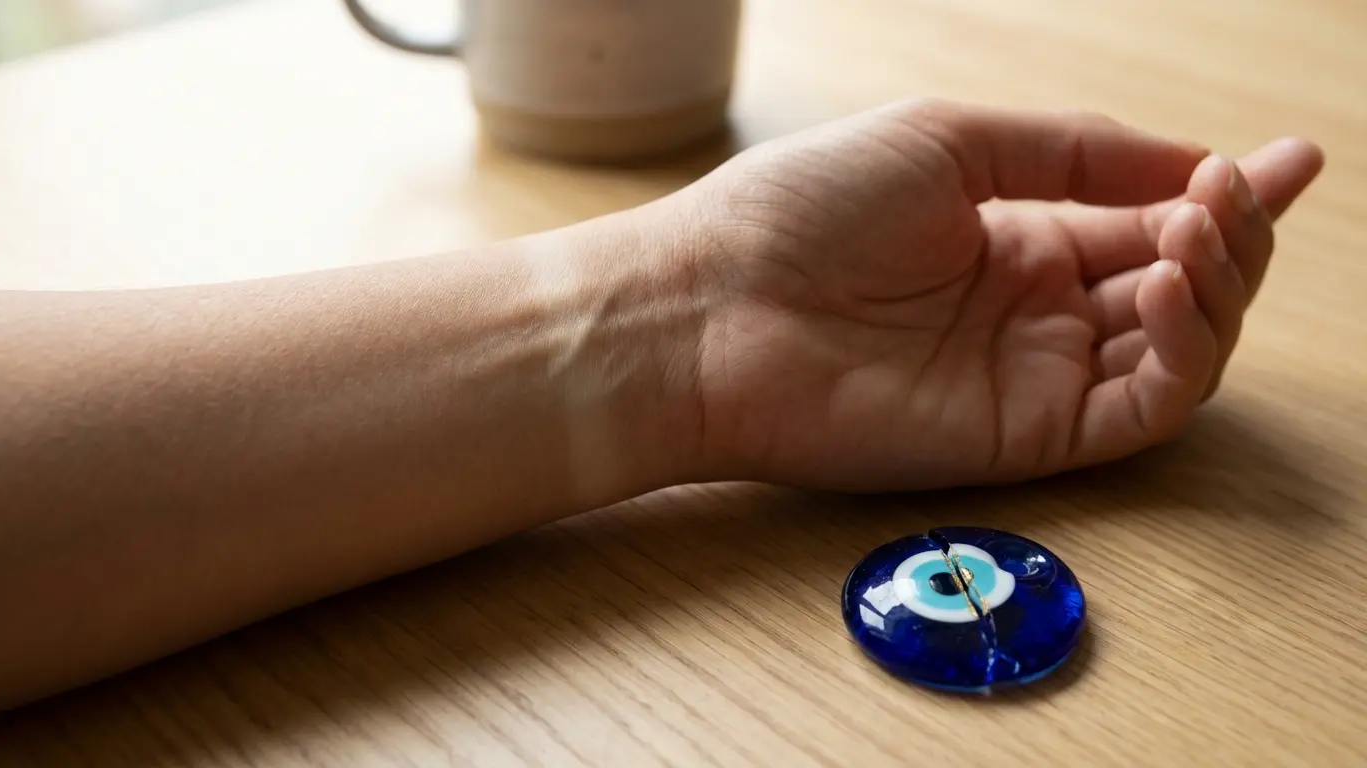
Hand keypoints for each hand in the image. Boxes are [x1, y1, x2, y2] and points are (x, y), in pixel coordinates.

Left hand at [676, 99, 1323, 490]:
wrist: (711, 308)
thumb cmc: (800, 210)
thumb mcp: (949, 142)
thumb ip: (1073, 155)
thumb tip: (1190, 161)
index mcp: (1013, 236)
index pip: (1145, 218)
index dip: (1223, 191)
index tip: (1290, 159)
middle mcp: (1031, 309)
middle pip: (1176, 284)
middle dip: (1230, 234)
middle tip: (1237, 190)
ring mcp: (1031, 375)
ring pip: (1176, 348)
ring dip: (1217, 287)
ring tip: (1199, 230)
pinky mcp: (1025, 437)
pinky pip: (1140, 408)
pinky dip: (1183, 353)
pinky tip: (1167, 289)